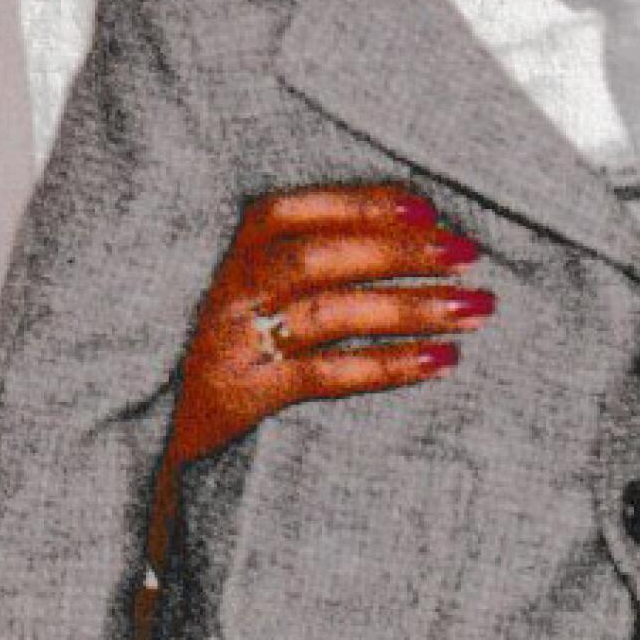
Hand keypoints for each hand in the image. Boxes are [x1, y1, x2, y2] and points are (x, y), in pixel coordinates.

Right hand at [165, 183, 494, 472]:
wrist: (167, 434)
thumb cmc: (237, 345)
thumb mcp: (254, 290)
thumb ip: (310, 256)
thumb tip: (417, 230)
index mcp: (230, 251)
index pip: (292, 212)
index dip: (360, 204)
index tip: (427, 209)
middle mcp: (228, 291)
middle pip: (317, 259)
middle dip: (399, 252)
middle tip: (467, 256)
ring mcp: (231, 344)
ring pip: (328, 314)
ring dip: (408, 307)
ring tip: (472, 309)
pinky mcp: (243, 397)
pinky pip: (324, 377)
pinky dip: (386, 366)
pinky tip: (439, 360)